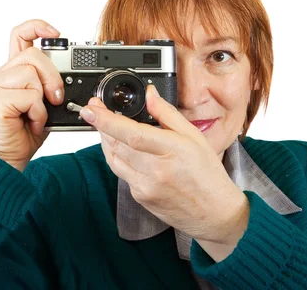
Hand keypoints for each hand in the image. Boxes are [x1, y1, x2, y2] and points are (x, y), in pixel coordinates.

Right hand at [0, 19, 63, 171]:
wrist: (7, 158)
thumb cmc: (24, 133)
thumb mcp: (44, 104)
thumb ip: (49, 86)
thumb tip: (69, 77)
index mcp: (12, 72)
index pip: (19, 35)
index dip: (37, 26)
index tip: (56, 32)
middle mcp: (0, 75)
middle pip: (33, 53)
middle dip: (52, 75)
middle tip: (56, 98)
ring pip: (31, 73)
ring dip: (43, 98)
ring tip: (38, 115)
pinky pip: (29, 95)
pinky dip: (38, 112)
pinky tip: (32, 122)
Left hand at [80, 86, 249, 258]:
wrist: (214, 213)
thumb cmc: (208, 174)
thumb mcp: (194, 137)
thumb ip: (168, 114)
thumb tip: (150, 95)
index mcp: (172, 151)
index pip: (131, 133)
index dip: (107, 120)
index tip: (92, 109)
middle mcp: (155, 171)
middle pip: (116, 144)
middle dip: (101, 125)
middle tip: (95, 109)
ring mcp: (145, 187)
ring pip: (113, 158)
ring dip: (105, 140)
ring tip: (105, 125)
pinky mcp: (139, 197)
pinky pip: (121, 172)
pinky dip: (117, 157)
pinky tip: (122, 148)